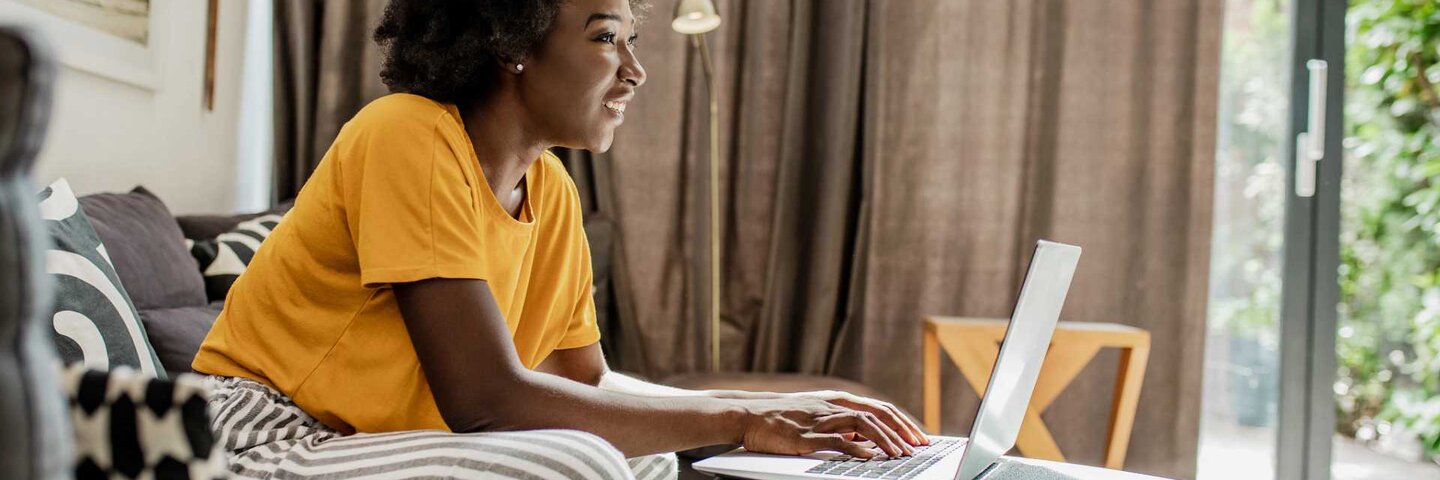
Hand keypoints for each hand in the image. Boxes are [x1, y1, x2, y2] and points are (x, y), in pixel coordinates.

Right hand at [736, 396, 914, 458]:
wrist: (748, 414)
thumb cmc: (781, 418)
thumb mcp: (816, 415)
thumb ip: (841, 424)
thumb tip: (867, 439)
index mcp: (837, 400)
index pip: (879, 408)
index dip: (902, 422)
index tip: (918, 436)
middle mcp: (833, 406)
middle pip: (877, 414)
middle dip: (902, 430)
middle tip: (919, 445)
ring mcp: (820, 420)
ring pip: (863, 425)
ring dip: (885, 440)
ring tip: (901, 454)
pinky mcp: (806, 436)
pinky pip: (837, 440)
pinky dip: (857, 448)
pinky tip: (871, 457)